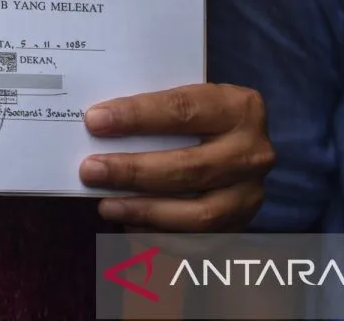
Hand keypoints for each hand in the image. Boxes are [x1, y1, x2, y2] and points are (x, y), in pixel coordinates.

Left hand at [78, 83, 274, 231]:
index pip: (183, 110)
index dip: (136, 116)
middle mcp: (253, 152)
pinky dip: (159, 235)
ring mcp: (250, 194)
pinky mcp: (240, 227)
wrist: (234, 145)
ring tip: (105, 205)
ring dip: (145, 210)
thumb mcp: (184, 101)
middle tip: (90, 170)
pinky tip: (128, 224)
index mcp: (239, 108)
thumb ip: (151, 109)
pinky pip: (197, 240)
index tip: (95, 121)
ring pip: (198, 213)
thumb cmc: (194, 119)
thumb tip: (97, 124)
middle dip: (133, 170)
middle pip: (189, 166)